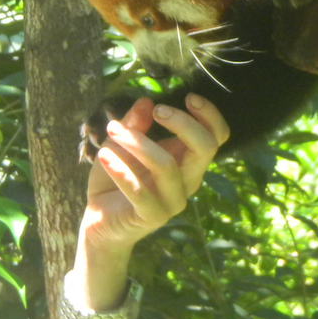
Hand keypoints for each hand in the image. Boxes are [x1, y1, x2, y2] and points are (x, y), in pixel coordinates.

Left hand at [81, 94, 228, 262]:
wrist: (100, 221)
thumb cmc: (116, 178)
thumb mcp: (122, 144)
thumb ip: (134, 124)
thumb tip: (146, 101)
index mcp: (188, 160)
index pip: (217, 136)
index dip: (210, 115)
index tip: (189, 97)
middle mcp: (188, 179)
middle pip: (205, 148)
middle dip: (183, 123)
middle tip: (158, 111)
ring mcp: (173, 200)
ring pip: (166, 165)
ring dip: (138, 142)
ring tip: (113, 129)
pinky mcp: (153, 216)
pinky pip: (139, 190)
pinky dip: (120, 170)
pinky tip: (103, 156)